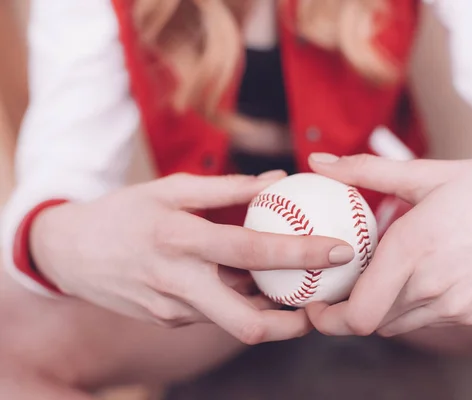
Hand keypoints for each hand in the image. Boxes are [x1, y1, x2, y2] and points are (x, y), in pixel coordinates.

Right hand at [30, 171, 354, 343]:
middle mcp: (177, 285)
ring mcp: (171, 311)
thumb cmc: (124, 213)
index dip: (301, 254)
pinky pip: (215, 315)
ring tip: (294, 287)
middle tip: (323, 303)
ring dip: (268, 310)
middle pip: (246, 324)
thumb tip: (277, 180)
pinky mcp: (169, 321)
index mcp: (180, 241)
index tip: (341, 251)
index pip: (252, 252)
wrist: (68, 253)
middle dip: (293, 323)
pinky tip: (249, 284)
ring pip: (233, 322)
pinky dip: (239, 303)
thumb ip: (226, 188)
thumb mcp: (170, 189)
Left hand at [305, 151, 471, 336]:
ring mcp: (455, 305)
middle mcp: (432, 285)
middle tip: (338, 286)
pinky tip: (412, 275)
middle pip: (370, 324)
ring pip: (395, 324)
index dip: (326, 317)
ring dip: (378, 307)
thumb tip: (318, 161)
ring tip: (377, 274)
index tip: (315, 299)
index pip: (357, 315)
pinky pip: (423, 320)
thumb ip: (365, 169)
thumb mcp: (425, 172)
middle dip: (346, 311)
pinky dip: (407, 306)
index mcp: (413, 248)